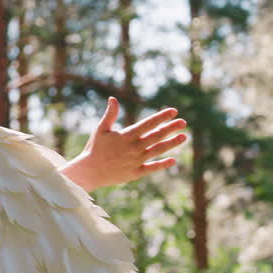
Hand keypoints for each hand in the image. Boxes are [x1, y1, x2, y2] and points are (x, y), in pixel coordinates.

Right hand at [60, 98, 187, 191]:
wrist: (88, 172)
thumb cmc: (94, 149)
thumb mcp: (101, 129)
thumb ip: (110, 114)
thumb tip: (113, 98)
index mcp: (127, 135)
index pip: (148, 124)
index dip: (162, 117)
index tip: (173, 111)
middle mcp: (134, 147)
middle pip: (157, 136)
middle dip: (171, 128)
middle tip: (183, 122)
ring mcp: (136, 161)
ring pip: (158, 150)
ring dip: (171, 143)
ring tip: (183, 137)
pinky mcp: (135, 173)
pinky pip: (152, 168)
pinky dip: (162, 164)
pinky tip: (173, 160)